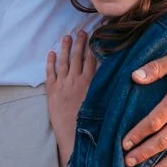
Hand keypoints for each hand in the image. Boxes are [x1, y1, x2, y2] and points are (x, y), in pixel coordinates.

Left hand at [46, 29, 95, 164]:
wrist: (73, 135)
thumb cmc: (91, 124)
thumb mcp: (104, 104)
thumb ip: (107, 89)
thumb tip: (116, 77)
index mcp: (90, 83)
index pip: (92, 59)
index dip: (93, 47)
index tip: (95, 36)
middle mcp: (76, 80)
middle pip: (78, 57)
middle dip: (80, 43)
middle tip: (81, 31)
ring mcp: (62, 84)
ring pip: (64, 62)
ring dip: (65, 48)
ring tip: (66, 36)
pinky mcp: (51, 91)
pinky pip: (49, 73)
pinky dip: (50, 62)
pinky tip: (50, 53)